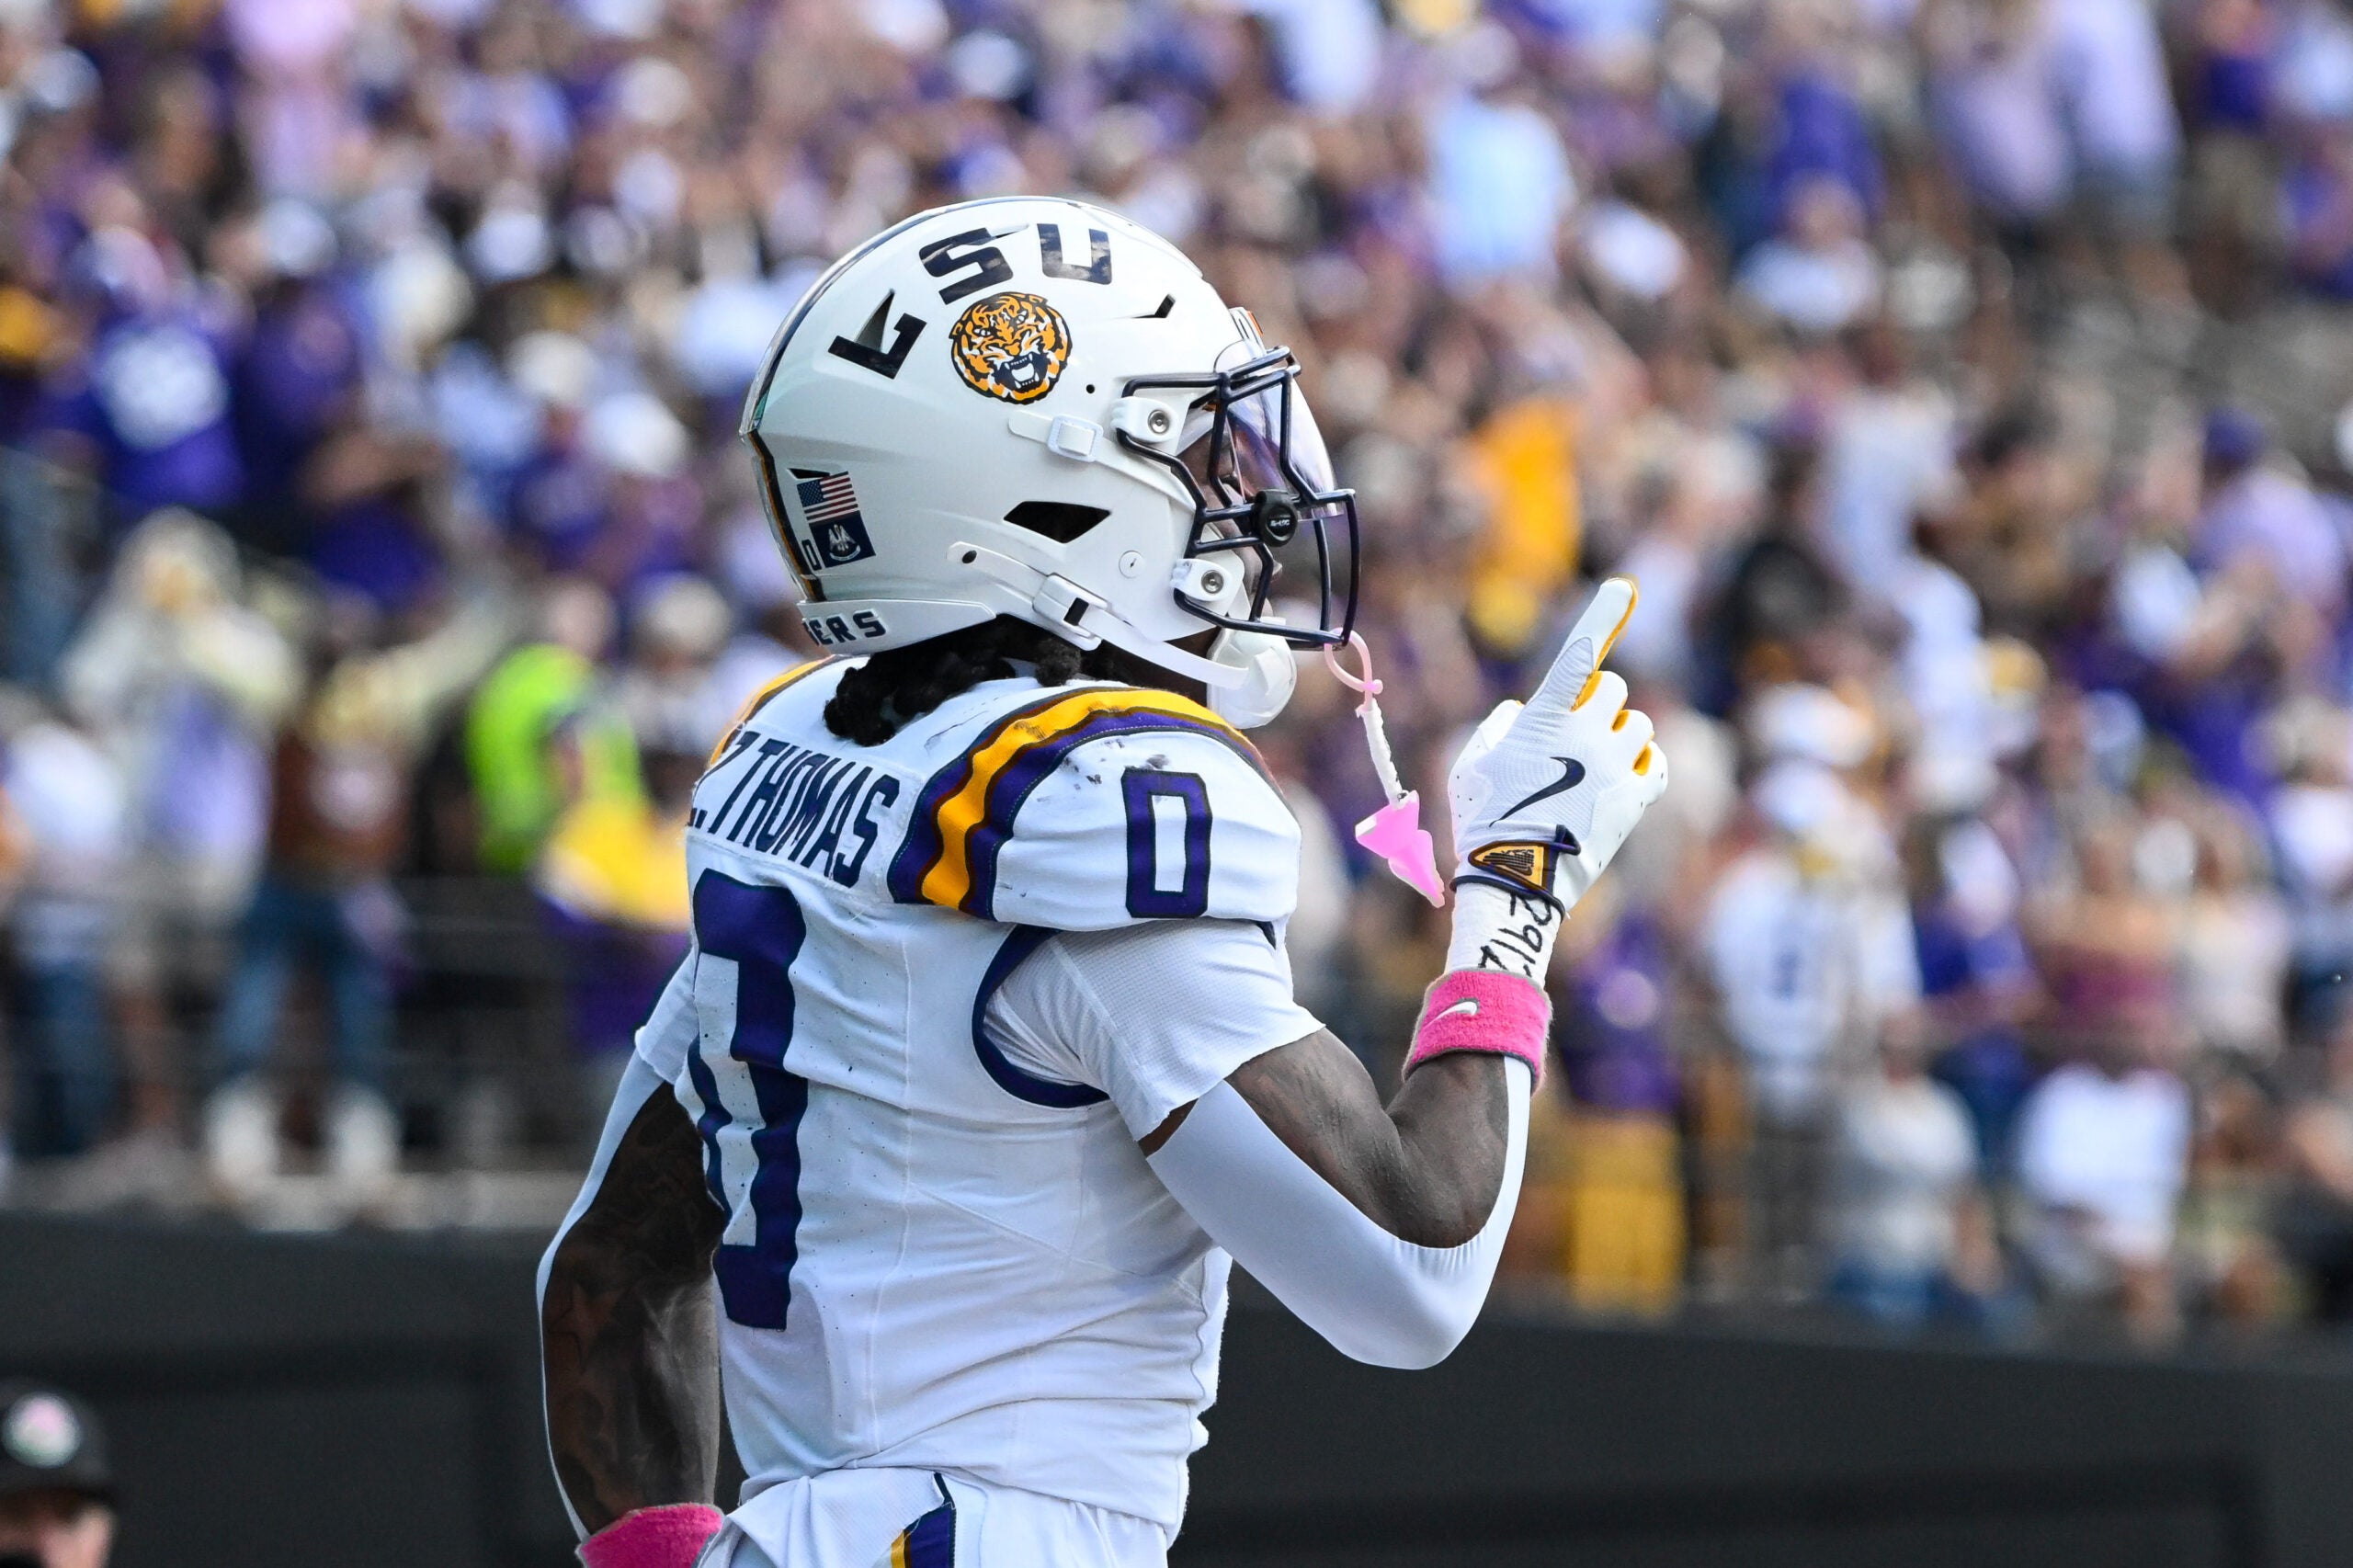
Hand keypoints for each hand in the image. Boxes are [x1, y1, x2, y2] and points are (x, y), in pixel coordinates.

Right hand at [1446, 577, 1667, 912]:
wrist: (1517, 882)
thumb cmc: (1483, 821)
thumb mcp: (1470, 765)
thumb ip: (1497, 727)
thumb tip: (1522, 711)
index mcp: (1545, 718)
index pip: (1579, 653)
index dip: (1601, 615)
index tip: (1620, 587)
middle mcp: (1588, 733)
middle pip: (1610, 688)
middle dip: (1593, 701)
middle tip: (1571, 732)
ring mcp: (1615, 765)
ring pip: (1635, 723)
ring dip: (1617, 734)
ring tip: (1590, 765)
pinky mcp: (1635, 798)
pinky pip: (1654, 760)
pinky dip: (1641, 761)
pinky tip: (1621, 774)